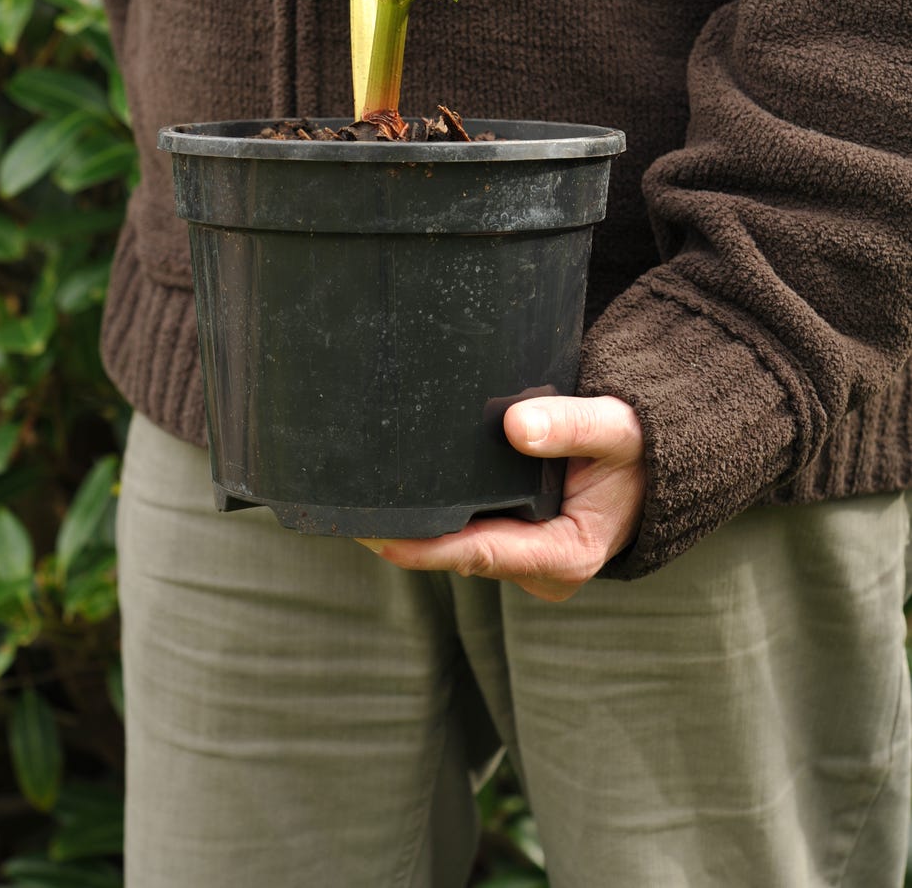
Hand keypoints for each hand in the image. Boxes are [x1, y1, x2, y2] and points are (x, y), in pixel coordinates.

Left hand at [356, 395, 645, 601]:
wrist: (649, 461)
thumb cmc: (635, 447)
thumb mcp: (618, 430)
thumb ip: (573, 425)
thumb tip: (517, 425)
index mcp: (567, 555)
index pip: (483, 554)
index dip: (428, 547)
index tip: (378, 534)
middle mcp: (539, 569)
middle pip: (459, 554)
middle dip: (406, 535)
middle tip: (345, 509)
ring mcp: (522, 558)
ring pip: (456, 545)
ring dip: (414, 525)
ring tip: (355, 500)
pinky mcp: (510, 542)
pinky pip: (462, 532)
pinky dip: (432, 514)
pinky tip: (394, 493)